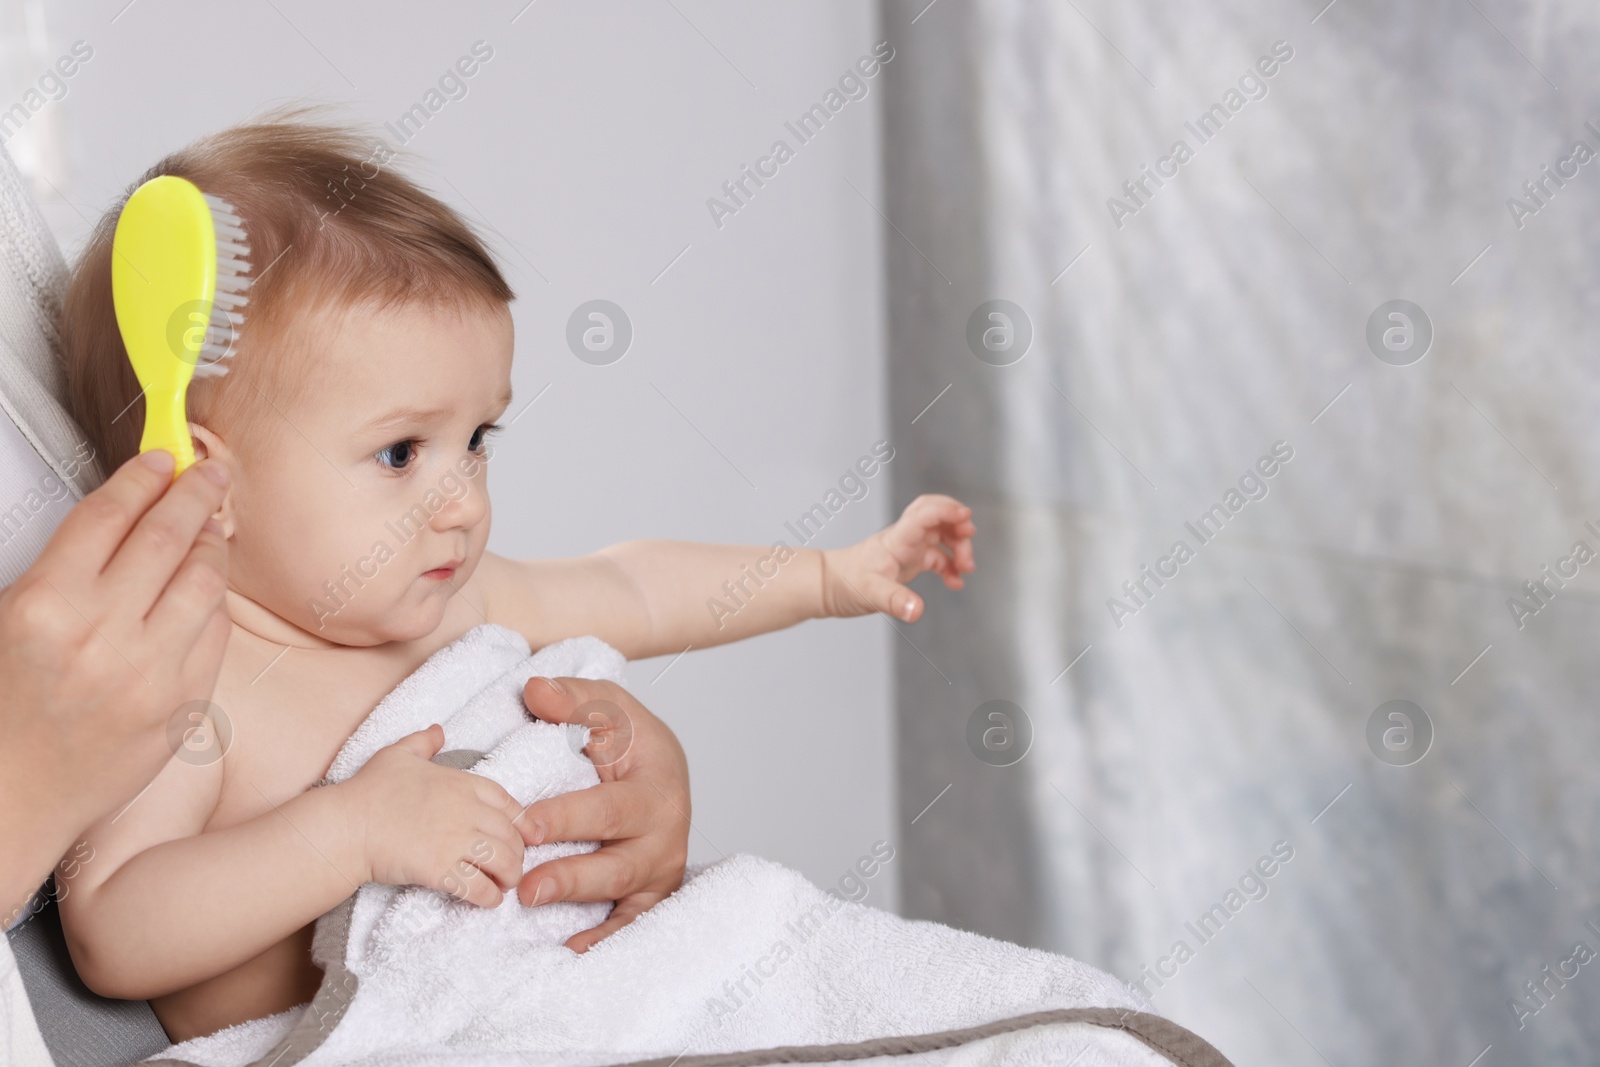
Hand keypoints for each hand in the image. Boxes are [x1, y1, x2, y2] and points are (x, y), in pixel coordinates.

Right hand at [0, 450, 231, 917]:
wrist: (13, 796)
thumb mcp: (11, 618)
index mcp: (44, 605)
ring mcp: (149, 671)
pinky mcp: (182, 703)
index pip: (108, 515)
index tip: (162, 459)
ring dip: (213, 543)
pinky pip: (215, 633)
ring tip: (214, 525)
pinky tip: (208, 588)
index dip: (142, 478)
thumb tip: (130, 515)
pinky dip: (214, 602)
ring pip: (204, 581)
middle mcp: (101, 634)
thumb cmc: (6, 707)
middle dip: (195, 493)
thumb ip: (69, 568)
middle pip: (167, 537)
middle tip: (211, 471)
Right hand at [340, 724, 528, 906]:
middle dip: (517, 854)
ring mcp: (455, 841)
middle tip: (512, 865)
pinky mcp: (440, 870)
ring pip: (503, 862)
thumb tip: (438, 730)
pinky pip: (478, 887)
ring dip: (509, 877)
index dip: (521, 821)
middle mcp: (466, 810)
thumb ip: (423, 742)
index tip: (526, 834)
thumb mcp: (399, 754)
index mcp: (462, 783)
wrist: (347, 825)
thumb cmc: (370, 790)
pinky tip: (489, 900)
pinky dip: (489, 897)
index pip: (509, 803)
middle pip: (511, 836)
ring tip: (504, 885)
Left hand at [517, 676, 689, 952]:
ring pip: (621, 895)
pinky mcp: (652, 894)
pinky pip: (631, 923)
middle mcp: (666, 833)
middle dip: (570, 875)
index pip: (609, 808)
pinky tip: (570, 948)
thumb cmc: (631, 742)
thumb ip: (574, 699)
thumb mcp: (608, 709)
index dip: (567, 818)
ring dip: (577, 904)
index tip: (523, 825)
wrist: (663, 773)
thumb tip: (536, 692)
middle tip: (523, 884)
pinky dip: (604, 939)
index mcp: (657, 787)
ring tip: (532, 906)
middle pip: (618, 863)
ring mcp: (660, 868)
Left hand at [821, 493, 975, 622]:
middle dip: (957, 524)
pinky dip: (950, 567)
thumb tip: (916, 611)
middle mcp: (905, 539)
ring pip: (941, 536)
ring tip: (966, 569)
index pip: (924, 514)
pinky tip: (955, 583)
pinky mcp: (909, 563)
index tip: (966, 517)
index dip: (946, 511)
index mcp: (897, 539)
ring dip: (958, 546)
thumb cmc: (845, 584)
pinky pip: (937, 558)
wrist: (828, 586)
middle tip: (968, 543)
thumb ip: (895, 601)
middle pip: (937, 517)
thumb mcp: (870, 594)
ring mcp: (908, 549)